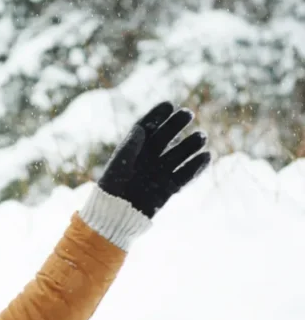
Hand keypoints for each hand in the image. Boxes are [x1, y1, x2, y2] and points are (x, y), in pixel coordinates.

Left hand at [98, 102, 210, 217]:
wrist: (116, 214)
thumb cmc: (113, 188)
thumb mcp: (120, 164)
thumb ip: (131, 146)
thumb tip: (142, 128)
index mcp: (134, 150)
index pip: (147, 128)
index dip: (157, 116)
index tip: (169, 105)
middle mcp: (148, 158)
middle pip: (165, 138)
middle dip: (176, 125)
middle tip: (188, 114)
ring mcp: (159, 172)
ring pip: (178, 155)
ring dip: (190, 145)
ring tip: (201, 136)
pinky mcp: (168, 187)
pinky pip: (185, 175)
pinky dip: (196, 167)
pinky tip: (206, 157)